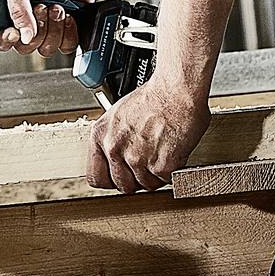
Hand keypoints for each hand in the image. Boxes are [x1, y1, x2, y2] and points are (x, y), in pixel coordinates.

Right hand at [0, 0, 99, 55]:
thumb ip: (16, 8)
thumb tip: (24, 35)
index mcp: (5, 11)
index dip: (4, 40)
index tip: (15, 32)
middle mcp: (23, 23)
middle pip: (23, 47)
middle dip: (37, 28)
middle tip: (41, 7)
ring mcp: (44, 29)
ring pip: (45, 48)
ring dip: (54, 27)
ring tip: (56, 6)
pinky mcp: (64, 32)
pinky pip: (65, 46)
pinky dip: (68, 32)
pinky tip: (68, 15)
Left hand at [86, 79, 208, 193]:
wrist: (178, 89)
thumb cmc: (155, 97)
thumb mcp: (119, 114)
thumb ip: (112, 139)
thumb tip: (115, 159)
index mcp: (100, 135)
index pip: (96, 177)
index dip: (111, 179)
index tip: (121, 176)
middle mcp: (114, 148)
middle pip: (122, 185)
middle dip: (137, 179)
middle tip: (148, 163)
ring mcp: (136, 158)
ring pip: (145, 185)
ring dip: (155, 175)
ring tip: (162, 153)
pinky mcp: (160, 165)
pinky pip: (164, 181)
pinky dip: (171, 171)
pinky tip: (172, 153)